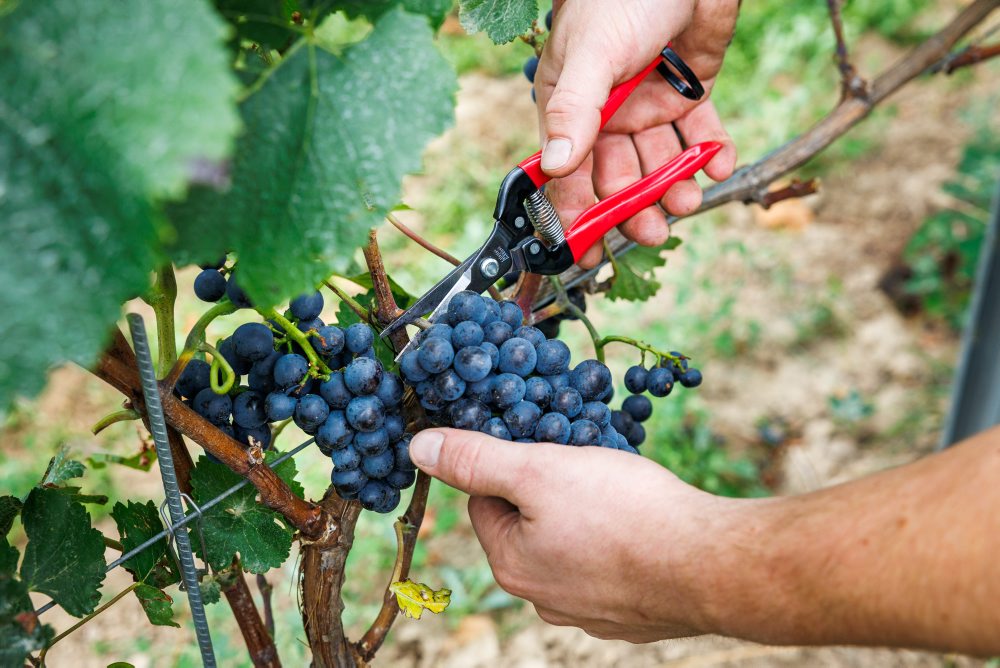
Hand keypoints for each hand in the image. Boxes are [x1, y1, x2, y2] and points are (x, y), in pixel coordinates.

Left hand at [408, 428, 736, 641]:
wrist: (711, 566)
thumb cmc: (624, 513)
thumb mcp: (539, 470)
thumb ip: (476, 459)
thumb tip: (418, 448)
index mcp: (511, 563)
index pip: (485, 499)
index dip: (512, 463)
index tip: (545, 445)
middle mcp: (542, 597)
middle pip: (527, 523)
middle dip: (551, 488)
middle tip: (587, 464)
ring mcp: (589, 611)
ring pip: (570, 543)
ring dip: (587, 514)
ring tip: (620, 491)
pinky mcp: (631, 614)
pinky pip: (610, 565)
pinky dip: (620, 542)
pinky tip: (644, 524)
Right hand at [536, 0, 739, 267]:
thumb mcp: (593, 54)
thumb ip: (575, 109)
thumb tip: (555, 167)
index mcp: (572, 106)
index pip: (568, 171)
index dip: (575, 211)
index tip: (586, 250)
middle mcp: (608, 113)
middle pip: (617, 176)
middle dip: (634, 206)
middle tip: (653, 230)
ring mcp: (649, 104)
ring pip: (659, 162)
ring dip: (674, 185)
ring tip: (689, 200)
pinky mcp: (689, 93)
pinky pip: (699, 133)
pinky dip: (711, 151)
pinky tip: (720, 162)